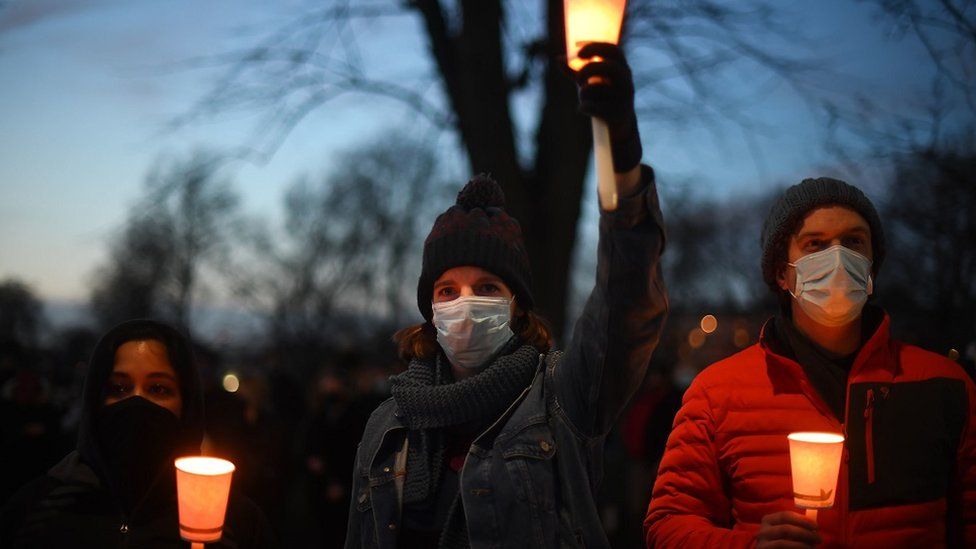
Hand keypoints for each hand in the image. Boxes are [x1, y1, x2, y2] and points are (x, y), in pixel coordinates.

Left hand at [575, 42, 641, 171]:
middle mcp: (627, 81)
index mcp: (622, 68)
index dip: (595, 46)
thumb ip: (576, 70)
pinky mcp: (618, 114)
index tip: (577, 51)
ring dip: (583, 93)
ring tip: (584, 99)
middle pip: (606, 66)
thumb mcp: (591, 81)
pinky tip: (584, 109)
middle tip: (577, 79)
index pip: (612, 49)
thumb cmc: (603, 97)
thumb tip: (558, 59)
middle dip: (586, 70)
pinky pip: (593, 107)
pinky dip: (584, 107)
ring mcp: (625, 98)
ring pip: (595, 88)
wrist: (620, 126)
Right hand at [755, 511, 821, 548]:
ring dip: (801, 545)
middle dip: (805, 533)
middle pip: (786, 528)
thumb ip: (797, 526)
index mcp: (769, 520)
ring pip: (783, 542)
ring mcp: (762, 542)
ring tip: (813, 547)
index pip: (786, 515)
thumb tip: (813, 525)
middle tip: (819, 538)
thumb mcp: (788, 531)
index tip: (816, 526)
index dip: (802, 520)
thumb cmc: (783, 541)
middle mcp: (763, 530)